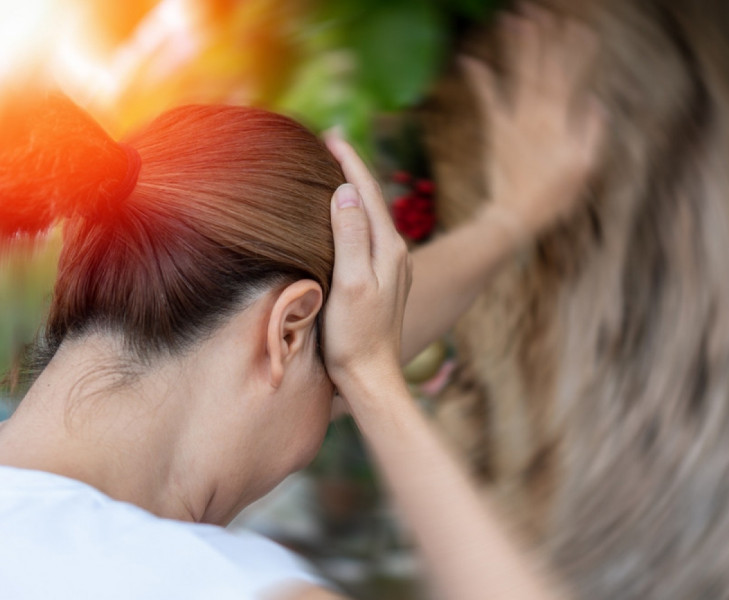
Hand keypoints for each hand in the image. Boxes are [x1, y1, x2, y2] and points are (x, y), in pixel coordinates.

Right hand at [322, 132, 412, 397]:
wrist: (371, 377)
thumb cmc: (356, 336)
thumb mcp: (350, 284)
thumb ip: (350, 237)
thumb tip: (346, 192)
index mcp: (389, 250)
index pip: (368, 194)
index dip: (350, 162)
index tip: (331, 135)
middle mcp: (396, 254)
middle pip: (373, 201)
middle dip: (353, 171)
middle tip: (331, 142)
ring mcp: (393, 269)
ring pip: (372, 218)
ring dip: (355, 192)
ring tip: (336, 172)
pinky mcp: (384, 282)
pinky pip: (369, 236)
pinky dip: (355, 217)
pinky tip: (345, 218)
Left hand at [461, 3, 604, 239]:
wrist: (516, 215)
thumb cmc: (553, 197)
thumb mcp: (584, 168)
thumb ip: (591, 133)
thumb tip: (595, 102)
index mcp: (561, 122)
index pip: (570, 78)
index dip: (574, 52)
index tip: (580, 29)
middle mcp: (536, 115)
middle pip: (543, 69)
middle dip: (545, 39)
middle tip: (544, 11)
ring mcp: (514, 121)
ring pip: (517, 76)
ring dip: (516, 47)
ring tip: (514, 19)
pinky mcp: (495, 131)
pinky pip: (487, 100)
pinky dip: (479, 80)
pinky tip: (469, 60)